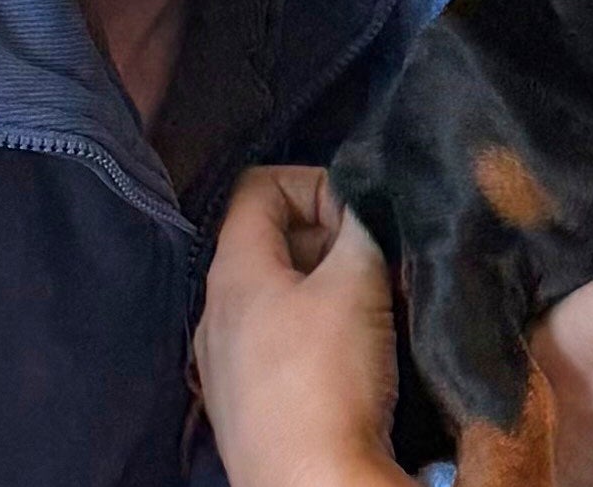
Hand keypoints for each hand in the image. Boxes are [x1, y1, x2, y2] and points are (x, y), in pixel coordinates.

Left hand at [194, 166, 412, 486]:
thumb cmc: (325, 380)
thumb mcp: (356, 283)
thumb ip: (360, 227)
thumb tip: (364, 198)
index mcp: (231, 271)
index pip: (259, 186)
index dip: (315, 185)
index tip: (358, 217)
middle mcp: (215, 312)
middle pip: (269, 241)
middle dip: (328, 239)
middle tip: (376, 262)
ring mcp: (225, 365)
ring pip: (279, 297)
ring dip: (328, 291)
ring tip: (375, 309)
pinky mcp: (246, 407)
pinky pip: (280, 346)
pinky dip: (316, 335)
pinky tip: (355, 359)